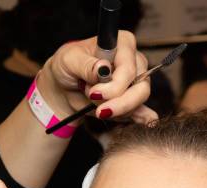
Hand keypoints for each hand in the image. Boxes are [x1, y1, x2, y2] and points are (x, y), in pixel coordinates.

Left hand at [38, 31, 157, 125]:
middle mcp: (134, 62)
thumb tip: (103, 68)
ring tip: (96, 105)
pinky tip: (142, 123)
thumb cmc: (67, 66)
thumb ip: (86, 64)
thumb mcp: (69, 60)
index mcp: (123, 44)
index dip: (114, 86)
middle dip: (119, 103)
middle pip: (140, 88)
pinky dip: (139, 119)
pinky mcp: (133, 101)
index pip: (129, 69)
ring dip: (116, 110)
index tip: (94, 93)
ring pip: (138, 103)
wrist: (64, 87)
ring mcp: (136, 82)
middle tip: (99, 110)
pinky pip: (142, 113)